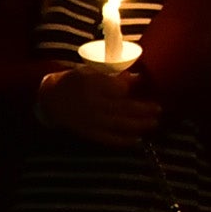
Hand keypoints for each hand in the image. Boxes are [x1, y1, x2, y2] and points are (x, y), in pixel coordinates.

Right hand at [36, 65, 162, 145]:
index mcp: (92, 84)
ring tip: (154, 122)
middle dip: (144, 109)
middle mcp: (92, 104)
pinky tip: (137, 139)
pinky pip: (109, 139)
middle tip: (159, 109)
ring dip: (139, 124)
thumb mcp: (91, 71)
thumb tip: (138, 78)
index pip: (119, 88)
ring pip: (120, 124)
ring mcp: (91, 120)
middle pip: (124, 107)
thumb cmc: (74, 82)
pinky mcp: (89, 132)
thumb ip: (113, 75)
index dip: (133, 87)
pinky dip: (124, 140)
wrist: (52, 100)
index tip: (145, 84)